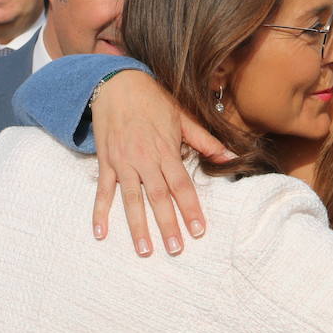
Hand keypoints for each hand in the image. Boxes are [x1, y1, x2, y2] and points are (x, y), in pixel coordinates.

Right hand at [91, 71, 233, 255]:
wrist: (117, 82)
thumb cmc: (153, 100)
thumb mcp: (183, 117)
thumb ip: (206, 140)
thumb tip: (231, 156)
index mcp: (167, 150)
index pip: (182, 185)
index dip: (191, 209)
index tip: (198, 231)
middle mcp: (145, 159)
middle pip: (159, 197)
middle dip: (167, 225)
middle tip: (175, 249)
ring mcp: (123, 162)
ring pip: (131, 199)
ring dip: (137, 226)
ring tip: (144, 250)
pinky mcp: (106, 161)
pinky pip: (103, 190)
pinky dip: (100, 212)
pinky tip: (101, 232)